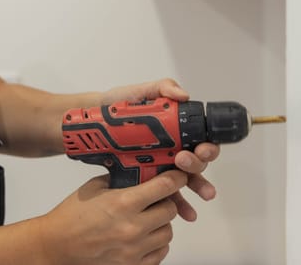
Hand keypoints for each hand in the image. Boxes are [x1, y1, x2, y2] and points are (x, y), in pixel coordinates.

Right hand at [39, 170, 187, 264]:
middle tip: (156, 198)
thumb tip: (140, 173)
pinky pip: (160, 253)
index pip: (164, 187)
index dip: (175, 178)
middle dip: (166, 201)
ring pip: (168, 233)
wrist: (57, 246)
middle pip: (170, 210)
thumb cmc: (71, 217)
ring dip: (161, 223)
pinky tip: (143, 236)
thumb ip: (120, 180)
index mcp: (123, 203)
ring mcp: (134, 250)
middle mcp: (132, 227)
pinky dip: (156, 243)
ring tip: (147, 218)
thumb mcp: (94, 188)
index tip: (178, 176)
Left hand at [100, 78, 220, 220]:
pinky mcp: (146, 177)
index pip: (200, 140)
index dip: (207, 146)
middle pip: (197, 161)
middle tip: (183, 162)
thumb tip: (183, 95)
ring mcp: (160, 165)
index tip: (200, 149)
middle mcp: (172, 148)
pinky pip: (165, 194)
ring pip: (185, 181)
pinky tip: (185, 212)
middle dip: (198, 165)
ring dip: (196, 188)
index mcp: (175, 130)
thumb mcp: (140, 91)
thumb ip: (162, 87)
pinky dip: (178, 204)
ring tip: (199, 197)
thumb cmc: (118, 105)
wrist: (92, 122)